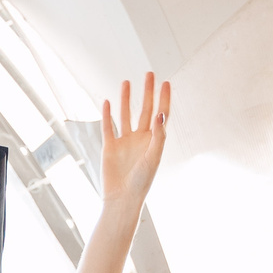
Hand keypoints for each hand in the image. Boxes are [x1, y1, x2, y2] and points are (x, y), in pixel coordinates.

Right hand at [100, 72, 168, 202]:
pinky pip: (108, 127)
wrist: (122, 198)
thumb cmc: (142, 181)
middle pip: (145, 109)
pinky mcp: (110, 147)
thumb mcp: (154, 157)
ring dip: (126, 99)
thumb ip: (158, 135)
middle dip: (148, 92)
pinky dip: (107, 114)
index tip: (165, 82)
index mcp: (154, 140)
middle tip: (149, 74)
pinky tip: (107, 102)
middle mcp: (140, 138)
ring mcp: (124, 142)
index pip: (161, 114)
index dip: (164, 98)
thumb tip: (160, 113)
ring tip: (126, 82)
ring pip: (126, 115)